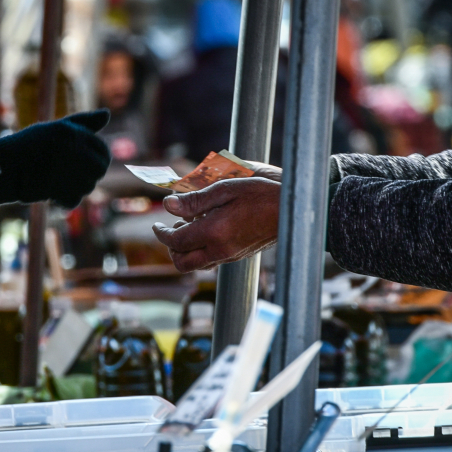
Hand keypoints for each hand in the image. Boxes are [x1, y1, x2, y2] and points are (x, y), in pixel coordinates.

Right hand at [0, 110, 110, 208]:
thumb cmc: (27, 147)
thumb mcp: (55, 129)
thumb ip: (82, 124)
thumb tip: (106, 113)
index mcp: (69, 131)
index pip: (103, 149)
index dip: (100, 160)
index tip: (90, 166)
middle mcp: (68, 147)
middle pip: (100, 169)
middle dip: (91, 176)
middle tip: (75, 178)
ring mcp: (62, 168)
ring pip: (88, 186)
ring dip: (77, 189)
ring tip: (59, 183)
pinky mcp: (54, 187)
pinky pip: (74, 200)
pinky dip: (66, 201)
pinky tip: (54, 194)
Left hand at [152, 177, 279, 271]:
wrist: (295, 209)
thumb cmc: (263, 192)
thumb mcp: (226, 187)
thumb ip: (194, 199)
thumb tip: (168, 205)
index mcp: (214, 232)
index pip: (175, 241)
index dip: (161, 233)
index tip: (156, 224)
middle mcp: (220, 249)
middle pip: (182, 263)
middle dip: (170, 248)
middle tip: (169, 229)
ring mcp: (230, 256)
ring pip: (196, 264)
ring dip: (185, 249)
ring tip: (188, 226)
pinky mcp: (239, 256)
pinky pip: (211, 260)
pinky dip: (200, 249)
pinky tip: (206, 229)